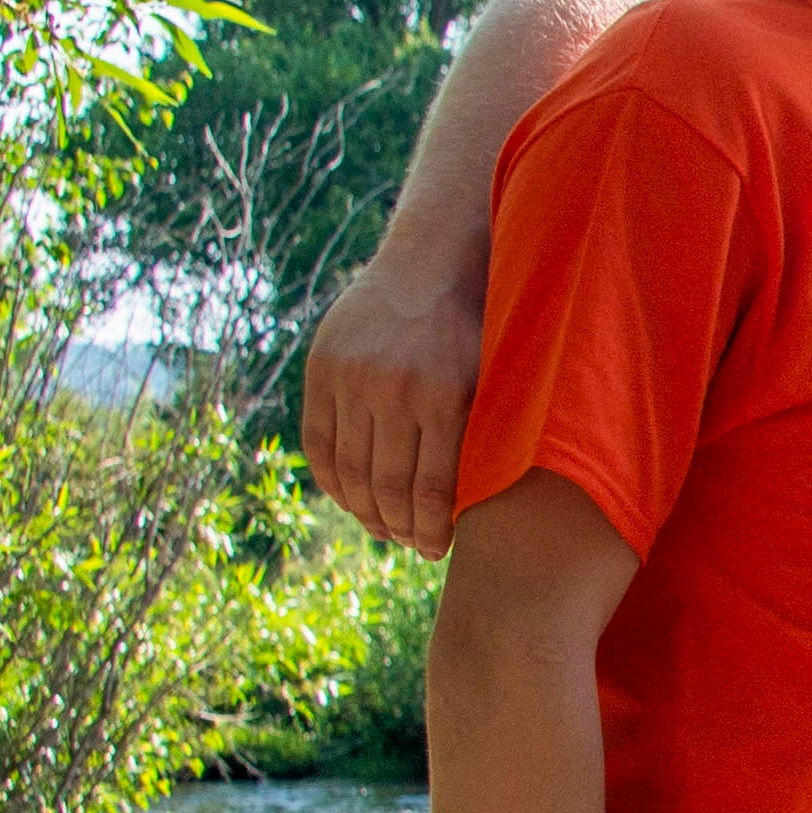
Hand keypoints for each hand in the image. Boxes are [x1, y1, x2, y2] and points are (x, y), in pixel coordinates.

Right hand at [303, 257, 481, 554]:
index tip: (434, 549)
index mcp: (446, 398)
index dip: (429, 530)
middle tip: (409, 544)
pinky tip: (350, 498)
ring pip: (348, 470)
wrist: (432, 263)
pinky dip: (331, 479)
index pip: (430, 491)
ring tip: (382, 527)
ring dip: (363, 509)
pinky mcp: (322, 368)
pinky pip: (318, 442)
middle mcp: (394, 389)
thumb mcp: (493, 381)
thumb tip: (474, 512)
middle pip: (385, 486)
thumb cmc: (477, 333)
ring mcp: (352, 378)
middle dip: (397, 526)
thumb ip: (480, 439)